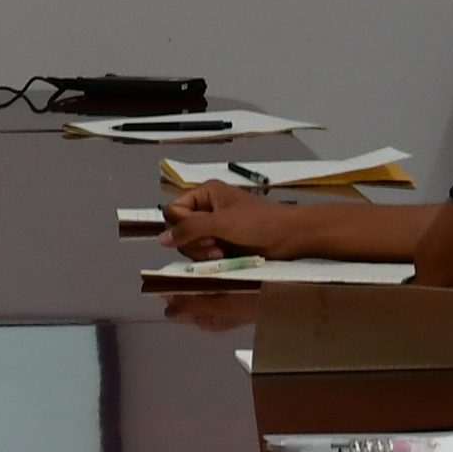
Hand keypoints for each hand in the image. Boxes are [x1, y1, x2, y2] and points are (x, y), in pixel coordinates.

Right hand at [163, 182, 290, 260]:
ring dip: (202, 252)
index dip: (181, 226)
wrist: (290, 236)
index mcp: (204, 194)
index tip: (202, 234)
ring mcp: (214, 227)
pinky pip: (204, 252)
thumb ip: (190, 229)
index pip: (173, 211)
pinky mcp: (222, 243)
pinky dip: (211, 257)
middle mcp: (206, 208)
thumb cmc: (258, 223)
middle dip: (194, 242)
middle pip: (180, 229)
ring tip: (221, 253)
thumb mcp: (222, 223)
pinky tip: (225, 257)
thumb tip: (161, 239)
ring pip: (190, 244)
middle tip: (215, 246)